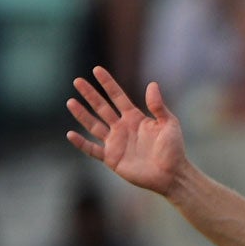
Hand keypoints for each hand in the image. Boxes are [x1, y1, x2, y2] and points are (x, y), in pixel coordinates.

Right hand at [66, 67, 186, 196]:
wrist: (172, 175)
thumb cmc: (174, 149)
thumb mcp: (169, 124)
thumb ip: (158, 106)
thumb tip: (152, 84)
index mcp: (135, 118)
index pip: (118, 97)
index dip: (108, 84)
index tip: (97, 70)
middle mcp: (123, 128)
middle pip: (102, 108)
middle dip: (90, 94)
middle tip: (77, 81)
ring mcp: (116, 143)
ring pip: (94, 125)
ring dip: (82, 114)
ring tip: (71, 101)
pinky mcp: (112, 159)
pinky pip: (92, 150)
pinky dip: (81, 143)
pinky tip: (71, 134)